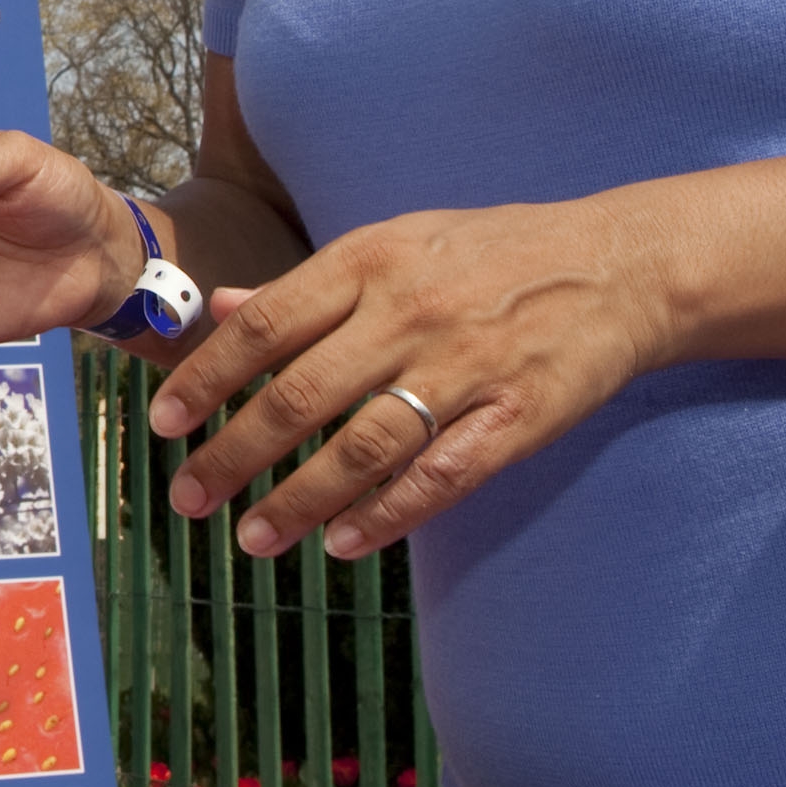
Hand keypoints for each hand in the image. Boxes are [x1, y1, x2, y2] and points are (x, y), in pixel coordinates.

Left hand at [148, 196, 676, 556]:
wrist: (622, 263)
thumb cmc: (492, 253)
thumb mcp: (396, 242)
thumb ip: (308, 284)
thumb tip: (218, 306)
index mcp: (371, 262)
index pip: (265, 326)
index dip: (207, 378)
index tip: (162, 423)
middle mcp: (410, 313)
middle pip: (301, 395)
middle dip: (234, 454)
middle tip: (188, 499)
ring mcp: (466, 366)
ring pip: (364, 446)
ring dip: (300, 499)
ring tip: (252, 538)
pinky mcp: (518, 415)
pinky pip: (443, 475)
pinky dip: (389, 515)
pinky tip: (345, 544)